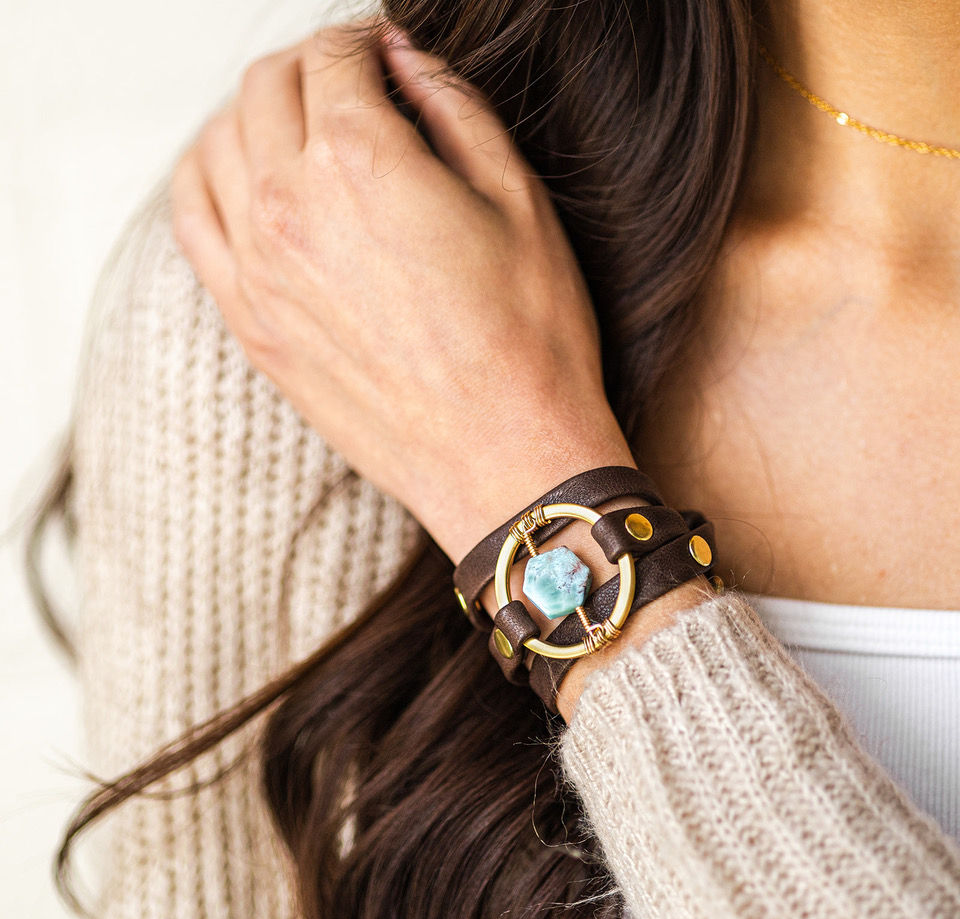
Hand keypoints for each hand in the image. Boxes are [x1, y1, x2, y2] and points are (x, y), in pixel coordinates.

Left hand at [171, 20, 634, 561]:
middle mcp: (293, 207)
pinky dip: (208, 178)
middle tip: (345, 82)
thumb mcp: (520, 202)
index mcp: (363, 162)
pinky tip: (243, 180)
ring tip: (296, 126)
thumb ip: (455, 109)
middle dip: (308, 67)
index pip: (334, 57)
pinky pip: (193, 222)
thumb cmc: (528, 342)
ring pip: (218, 145)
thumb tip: (405, 59)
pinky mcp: (252, 325)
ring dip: (254, 115)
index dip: (361, 41)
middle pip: (268, 89)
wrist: (502, 457)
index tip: (380, 55)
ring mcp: (259, 270)